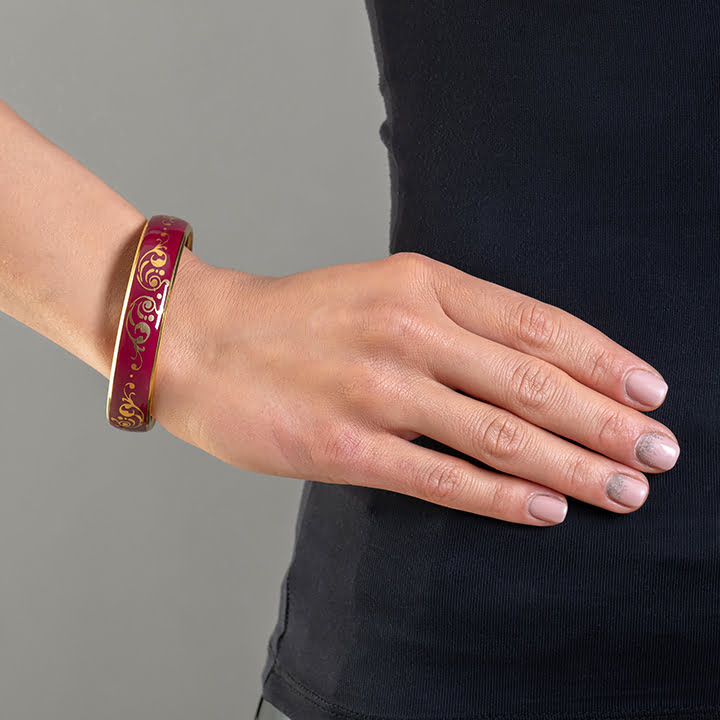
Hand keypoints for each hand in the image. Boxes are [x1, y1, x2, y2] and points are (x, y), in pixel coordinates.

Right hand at [152, 250, 678, 525]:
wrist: (201, 338)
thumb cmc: (294, 317)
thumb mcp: (379, 288)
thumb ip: (450, 318)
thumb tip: (527, 363)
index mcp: (421, 283)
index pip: (537, 324)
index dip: (603, 361)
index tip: (650, 392)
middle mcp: (407, 330)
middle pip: (533, 381)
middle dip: (607, 423)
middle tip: (659, 453)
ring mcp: (378, 389)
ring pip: (499, 433)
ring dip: (572, 467)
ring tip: (624, 490)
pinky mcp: (346, 445)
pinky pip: (443, 477)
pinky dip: (502, 497)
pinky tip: (546, 510)